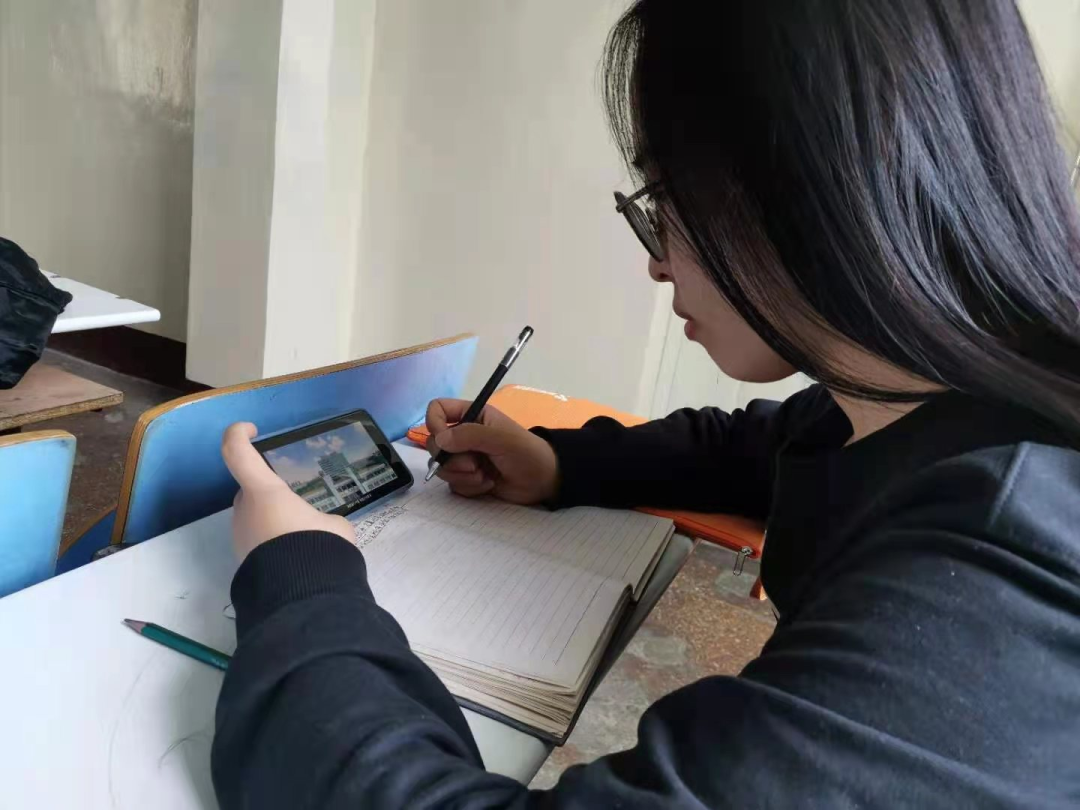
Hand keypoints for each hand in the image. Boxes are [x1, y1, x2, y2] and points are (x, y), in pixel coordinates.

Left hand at [221, 422, 353, 561]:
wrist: (300, 595)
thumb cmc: (316, 545)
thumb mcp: (334, 524)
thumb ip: (324, 518)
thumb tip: (323, 528)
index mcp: (263, 491)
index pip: (237, 452)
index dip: (239, 434)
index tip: (252, 430)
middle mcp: (245, 509)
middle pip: (249, 489)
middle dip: (268, 491)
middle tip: (297, 501)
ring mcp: (240, 536)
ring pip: (253, 516)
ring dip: (272, 518)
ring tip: (303, 532)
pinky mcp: (244, 560)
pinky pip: (258, 540)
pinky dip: (273, 541)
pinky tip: (297, 552)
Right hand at [425, 399, 558, 503]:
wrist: (543, 481)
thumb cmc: (526, 453)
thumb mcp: (501, 439)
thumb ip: (470, 435)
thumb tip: (439, 439)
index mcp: (472, 415)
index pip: (438, 409)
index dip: (434, 423)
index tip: (443, 440)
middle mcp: (464, 435)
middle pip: (434, 443)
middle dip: (452, 459)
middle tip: (474, 465)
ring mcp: (464, 457)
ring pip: (442, 467)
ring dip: (462, 476)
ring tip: (485, 476)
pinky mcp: (467, 478)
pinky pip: (452, 484)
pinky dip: (468, 487)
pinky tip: (488, 484)